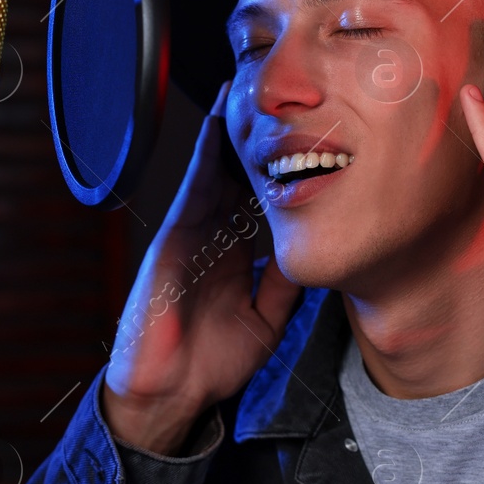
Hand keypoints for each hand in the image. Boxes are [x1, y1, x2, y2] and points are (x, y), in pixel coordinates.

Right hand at [102, 81, 302, 455]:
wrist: (170, 392)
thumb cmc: (212, 361)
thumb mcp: (266, 317)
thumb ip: (285, 283)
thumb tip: (310, 251)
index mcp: (236, 255)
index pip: (263, 201)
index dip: (286, 169)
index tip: (313, 140)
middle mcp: (215, 237)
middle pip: (241, 176)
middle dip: (262, 140)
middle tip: (287, 99)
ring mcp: (192, 234)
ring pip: (217, 171)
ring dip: (234, 132)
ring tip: (254, 91)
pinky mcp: (173, 238)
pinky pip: (192, 189)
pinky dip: (204, 155)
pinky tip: (219, 125)